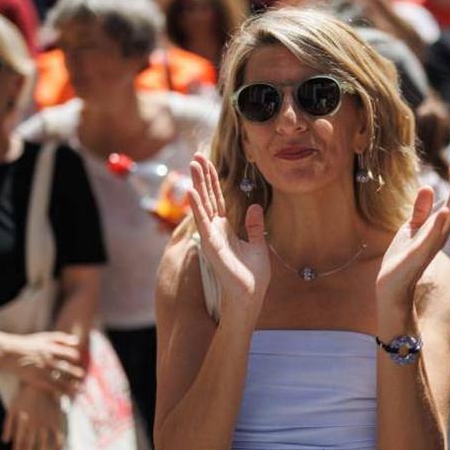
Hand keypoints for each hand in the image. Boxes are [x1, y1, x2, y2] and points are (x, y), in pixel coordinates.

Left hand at [2, 384, 64, 449]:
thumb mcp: (12, 408)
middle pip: (31, 446)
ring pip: (44, 445)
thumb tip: (5, 440)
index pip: (19, 443)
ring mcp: (46, 424)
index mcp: (23, 423)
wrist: (41, 381)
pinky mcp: (56, 420)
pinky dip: (58, 447)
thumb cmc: (24, 395)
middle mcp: (34, 426)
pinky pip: (58, 436)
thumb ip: (8, 425)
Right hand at [6, 332, 84, 395]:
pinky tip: (68, 395)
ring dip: (72, 387)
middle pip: (66, 369)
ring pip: (61, 381)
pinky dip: (61, 392)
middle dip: (76, 373)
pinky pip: (51, 388)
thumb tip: (77, 341)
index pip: (69, 354)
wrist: (10, 353)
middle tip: (83, 376)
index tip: (77, 359)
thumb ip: (62, 338)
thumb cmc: (30, 344)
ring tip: (82, 391)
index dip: (74, 357)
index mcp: (51, 350)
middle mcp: (48, 362)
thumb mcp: (45, 337)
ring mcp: (42, 372)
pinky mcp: (36, 381)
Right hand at [188, 154, 270, 318]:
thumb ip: (255, 225)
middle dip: (202, 176)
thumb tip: (256, 206)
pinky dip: (196, 206)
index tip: (206, 161)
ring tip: (192, 165)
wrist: (250, 293)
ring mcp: (210, 236)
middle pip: (206, 197)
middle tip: (195, 155)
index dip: (212, 180)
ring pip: (202, 204)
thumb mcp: (258, 243)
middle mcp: (215, 229)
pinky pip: (202, 221)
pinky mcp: (210, 244)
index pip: (216, 198)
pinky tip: (191, 191)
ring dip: (197, 184)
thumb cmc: (253, 274)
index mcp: (225, 228)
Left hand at [376, 161, 449, 305]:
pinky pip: (431, 239)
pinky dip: (438, 225)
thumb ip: (420, 210)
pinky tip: (443, 212)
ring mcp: (430, 245)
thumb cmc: (402, 258)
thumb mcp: (411, 228)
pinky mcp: (418, 255)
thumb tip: (427, 186)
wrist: (391, 285)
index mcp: (437, 228)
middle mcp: (439, 236)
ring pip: (448, 219)